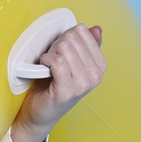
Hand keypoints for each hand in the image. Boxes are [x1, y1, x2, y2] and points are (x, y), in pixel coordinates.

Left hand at [10, 22, 104, 141]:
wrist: (40, 113)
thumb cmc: (53, 85)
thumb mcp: (72, 62)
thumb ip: (85, 45)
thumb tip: (96, 29)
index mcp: (100, 65)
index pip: (82, 31)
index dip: (65, 37)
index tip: (60, 51)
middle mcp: (96, 75)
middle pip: (71, 38)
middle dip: (56, 45)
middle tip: (52, 60)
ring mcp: (84, 84)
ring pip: (64, 48)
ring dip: (50, 53)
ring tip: (49, 66)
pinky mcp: (68, 90)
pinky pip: (57, 61)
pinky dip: (46, 61)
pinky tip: (44, 68)